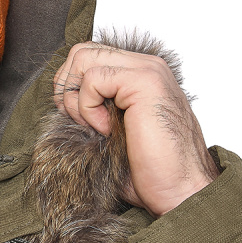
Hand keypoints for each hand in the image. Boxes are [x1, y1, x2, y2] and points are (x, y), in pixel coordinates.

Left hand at [53, 41, 219, 216]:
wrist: (181, 190)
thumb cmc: (150, 169)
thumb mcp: (111, 129)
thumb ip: (93, 105)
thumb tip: (60, 98)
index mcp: (139, 74)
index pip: (88, 56)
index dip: (70, 85)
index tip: (77, 118)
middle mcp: (146, 66)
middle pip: (81, 52)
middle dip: (66, 88)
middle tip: (80, 122)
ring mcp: (148, 70)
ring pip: (82, 58)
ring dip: (76, 97)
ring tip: (95, 126)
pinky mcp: (144, 81)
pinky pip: (92, 79)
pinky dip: (88, 107)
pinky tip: (106, 130)